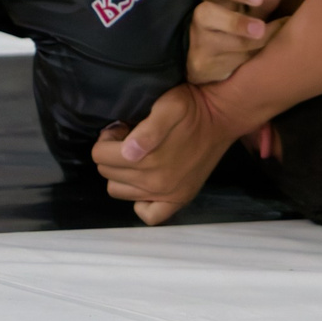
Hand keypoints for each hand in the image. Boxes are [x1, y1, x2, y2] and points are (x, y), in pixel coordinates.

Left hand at [93, 83, 237, 225]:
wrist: (221, 118)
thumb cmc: (191, 108)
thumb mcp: (169, 106)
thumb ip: (148, 129)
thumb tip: (128, 152)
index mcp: (148, 159)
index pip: (100, 156)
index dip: (106, 140)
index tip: (121, 130)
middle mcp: (155, 183)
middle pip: (108, 173)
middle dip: (111, 155)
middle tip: (127, 140)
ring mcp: (168, 194)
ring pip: (119, 191)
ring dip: (121, 175)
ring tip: (135, 158)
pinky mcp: (179, 199)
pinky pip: (149, 215)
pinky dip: (141, 203)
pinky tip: (144, 185)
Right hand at [186, 0, 290, 84]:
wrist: (209, 59)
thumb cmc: (237, 23)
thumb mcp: (253, 6)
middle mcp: (203, 17)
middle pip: (207, 14)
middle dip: (235, 22)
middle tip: (260, 27)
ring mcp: (201, 42)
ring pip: (219, 43)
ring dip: (244, 43)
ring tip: (264, 41)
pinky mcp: (203, 65)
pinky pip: (226, 64)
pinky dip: (247, 60)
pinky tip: (265, 57)